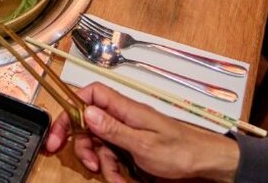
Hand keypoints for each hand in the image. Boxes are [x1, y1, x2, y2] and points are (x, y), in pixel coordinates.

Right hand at [45, 83, 238, 181]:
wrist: (206, 164)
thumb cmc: (180, 150)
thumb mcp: (143, 143)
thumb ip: (113, 128)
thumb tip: (86, 111)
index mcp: (125, 108)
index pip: (91, 94)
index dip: (73, 105)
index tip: (62, 129)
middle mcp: (123, 118)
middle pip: (89, 122)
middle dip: (83, 143)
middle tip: (84, 162)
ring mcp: (127, 134)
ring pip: (99, 144)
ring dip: (102, 163)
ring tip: (114, 177)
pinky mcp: (132, 149)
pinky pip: (113, 159)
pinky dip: (114, 172)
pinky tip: (124, 180)